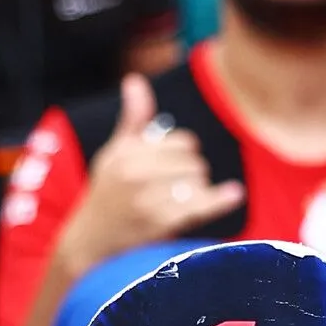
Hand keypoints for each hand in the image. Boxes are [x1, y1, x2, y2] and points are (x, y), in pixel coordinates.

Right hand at [53, 75, 245, 276]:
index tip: (175, 167)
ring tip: (180, 202)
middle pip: (194, 162)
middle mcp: (137, 174)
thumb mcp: (114, 154)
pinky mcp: (160, 224)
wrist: (91, 244)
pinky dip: (219, 200)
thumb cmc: (106, 195)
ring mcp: (149, 200)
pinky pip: (200, 205)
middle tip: (176, 189)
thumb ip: (132, 119)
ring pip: (198, 182)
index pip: (184, 143)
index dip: (186, 154)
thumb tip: (135, 80)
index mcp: (128, 153)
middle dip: (192, 174)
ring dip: (198, 191)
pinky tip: (234, 195)